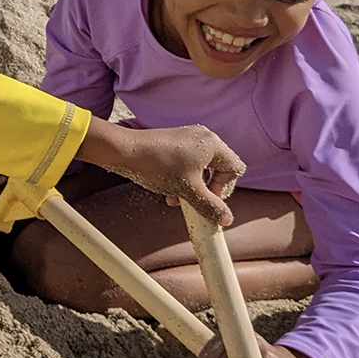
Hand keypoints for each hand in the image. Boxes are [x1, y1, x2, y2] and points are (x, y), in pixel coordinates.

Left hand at [77, 121, 243, 224]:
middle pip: (219, 169)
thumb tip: (226, 220)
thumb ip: (210, 206)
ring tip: (177, 200)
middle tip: (195, 202)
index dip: (224, 189)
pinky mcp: (174, 143)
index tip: (208, 201)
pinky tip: (169, 192)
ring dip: (193, 188)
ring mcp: (188, 138)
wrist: (124, 151)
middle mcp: (203, 137)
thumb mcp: (188, 190)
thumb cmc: (158, 166)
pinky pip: (188, 164)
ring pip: (201, 169)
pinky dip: (183, 179)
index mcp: (213, 144)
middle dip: (207, 190)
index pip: (234, 169)